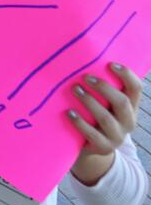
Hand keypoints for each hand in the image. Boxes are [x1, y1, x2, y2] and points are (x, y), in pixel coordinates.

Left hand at [68, 62, 141, 185]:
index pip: (136, 89)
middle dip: (104, 88)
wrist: (92, 146)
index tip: (111, 64)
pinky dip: (80, 122)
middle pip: (122, 102)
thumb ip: (100, 88)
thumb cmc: (95, 115)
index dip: (127, 76)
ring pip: (106, 118)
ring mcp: (117, 136)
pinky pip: (92, 134)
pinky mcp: (103, 147)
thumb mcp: (104, 102)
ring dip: (89, 102)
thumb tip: (82, 57)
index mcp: (131, 107)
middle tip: (85, 77)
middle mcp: (128, 121)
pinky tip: (69, 112)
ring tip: (75, 90)